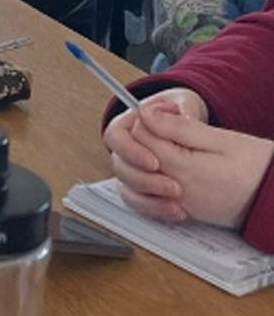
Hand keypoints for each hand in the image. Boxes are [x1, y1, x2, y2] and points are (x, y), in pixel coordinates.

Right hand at [104, 89, 209, 222]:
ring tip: (178, 202)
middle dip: (143, 179)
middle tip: (173, 186)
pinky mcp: (144, 187)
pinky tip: (178, 211)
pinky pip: (140, 203)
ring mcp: (134, 168)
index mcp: (129, 123)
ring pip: (127, 187)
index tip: (155, 162)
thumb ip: (170, 114)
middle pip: (119, 166)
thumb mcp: (185, 104)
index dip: (131, 151)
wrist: (200, 130)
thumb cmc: (186, 111)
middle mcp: (127, 147)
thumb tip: (149, 114)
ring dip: (150, 198)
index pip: (115, 137)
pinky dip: (156, 209)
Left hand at [131, 106, 273, 229]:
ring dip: (145, 158)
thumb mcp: (221, 139)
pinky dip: (149, 180)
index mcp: (183, 169)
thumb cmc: (257, 166)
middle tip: (170, 125)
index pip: (141, 137)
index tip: (169, 112)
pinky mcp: (185, 212)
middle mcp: (176, 191)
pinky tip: (166, 164)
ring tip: (171, 143)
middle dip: (146, 136)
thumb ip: (180, 128)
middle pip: (136, 157)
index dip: (150, 118)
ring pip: (138, 179)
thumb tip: (147, 115)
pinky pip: (150, 198)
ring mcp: (179, 204)